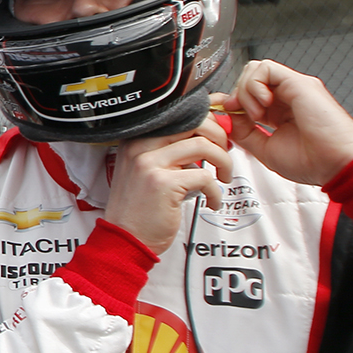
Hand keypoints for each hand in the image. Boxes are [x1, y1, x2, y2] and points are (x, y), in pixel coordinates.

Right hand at [105, 114, 231, 254]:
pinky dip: (216, 191)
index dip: (206, 123)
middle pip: (193, 123)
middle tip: (226, 154)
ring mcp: (150, 163)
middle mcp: (140, 145)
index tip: (218, 137)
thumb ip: (170, 152)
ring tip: (224, 178)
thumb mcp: (148, 170)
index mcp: (137, 138)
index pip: (178, 114)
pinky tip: (212, 201)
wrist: (125, 239)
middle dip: (219, 137)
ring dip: (223, 162)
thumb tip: (205, 137)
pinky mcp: (163, 183)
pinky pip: (205, 176)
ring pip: (203, 145)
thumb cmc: (140, 208)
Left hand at [219, 59, 352, 185]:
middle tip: (241, 115)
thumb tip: (227, 116)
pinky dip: (255, 85)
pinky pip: (265, 68)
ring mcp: (293, 87)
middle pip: (250, 78)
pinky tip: (263, 105)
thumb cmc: (312, 162)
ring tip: (257, 114)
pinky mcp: (299, 82)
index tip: (227, 116)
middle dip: (238, 95)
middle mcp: (287, 97)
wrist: (337, 164)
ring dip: (246, 91)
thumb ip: (244, 132)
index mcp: (279, 112)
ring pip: (255, 69)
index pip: (248, 94)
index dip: (233, 102)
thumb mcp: (265, 149)